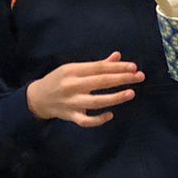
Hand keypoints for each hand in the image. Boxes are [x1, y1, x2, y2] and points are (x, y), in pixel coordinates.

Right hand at [25, 52, 143, 126]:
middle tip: (140, 76)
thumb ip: (97, 65)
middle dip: (122, 78)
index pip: (99, 67)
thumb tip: (118, 56)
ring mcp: (71, 102)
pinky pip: (86, 121)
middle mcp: (72, 85)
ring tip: (131, 93)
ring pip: (96, 101)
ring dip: (115, 98)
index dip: (118, 67)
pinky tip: (110, 115)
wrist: (37, 98)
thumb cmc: (60, 80)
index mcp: (72, 70)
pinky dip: (98, 120)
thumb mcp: (74, 69)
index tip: (134, 67)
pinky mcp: (70, 116)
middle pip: (100, 82)